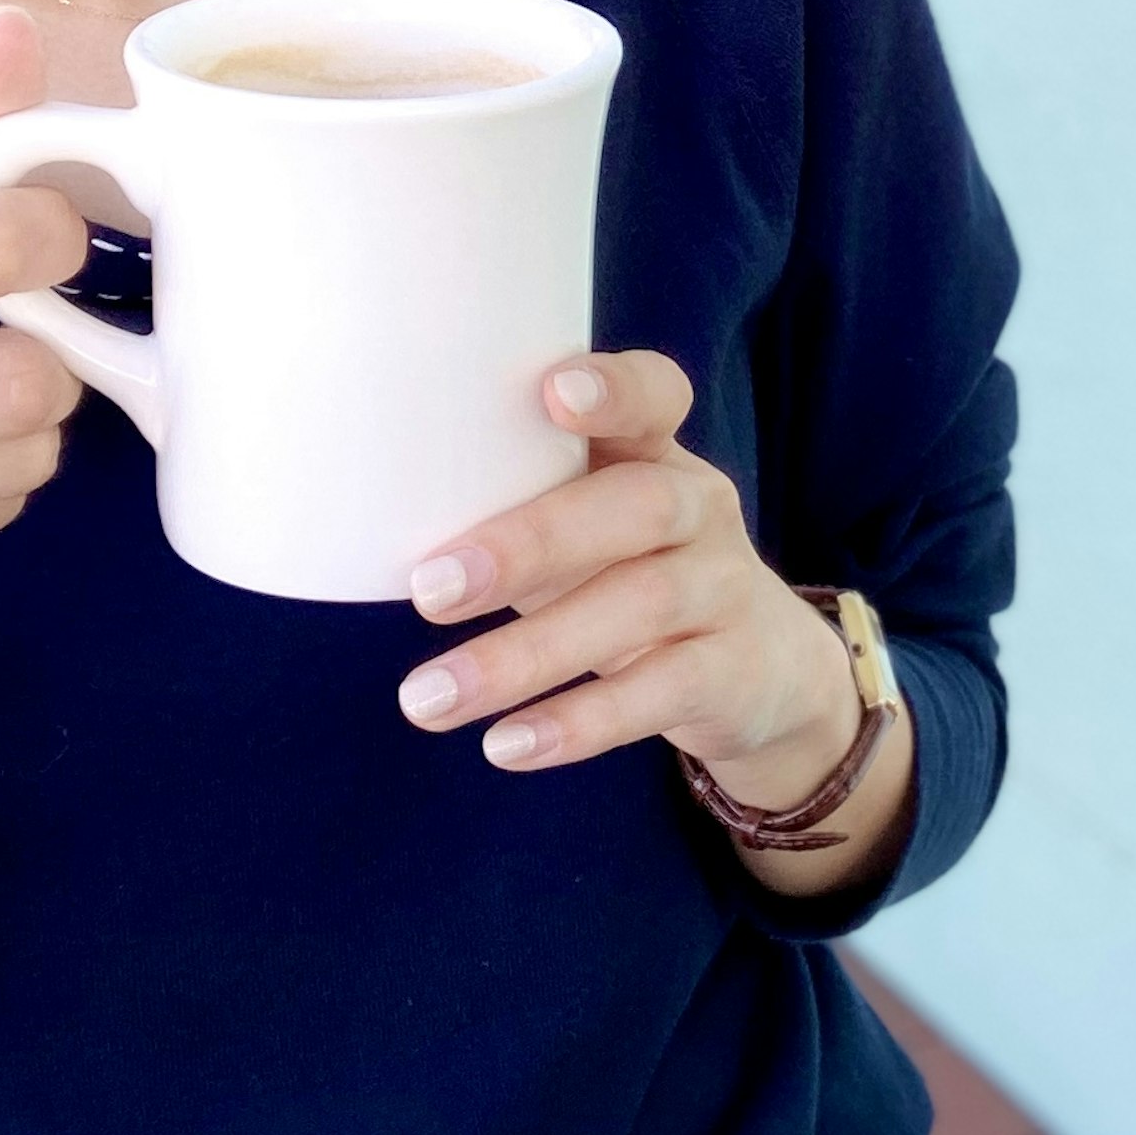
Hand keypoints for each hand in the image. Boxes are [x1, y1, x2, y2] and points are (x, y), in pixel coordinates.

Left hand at [394, 353, 864, 818]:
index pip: (657, 396)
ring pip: (637, 608)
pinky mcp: (731, 673)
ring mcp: (725, 589)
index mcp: (657, 455)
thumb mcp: (593, 524)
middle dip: (529, 544)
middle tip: (427, 590)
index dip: (616, 389)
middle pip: (637, 507)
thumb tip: (371, 516)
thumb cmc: (633, 573)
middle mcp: (701, 510)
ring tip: (427, 698)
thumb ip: (517, 502)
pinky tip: (505, 745)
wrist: (764, 671)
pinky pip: (657, 694)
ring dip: (524, 657)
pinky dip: (578, 722)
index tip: (554, 391)